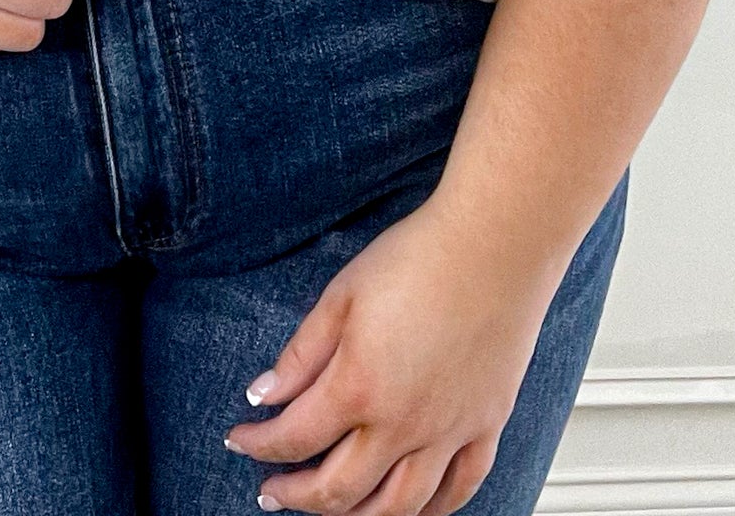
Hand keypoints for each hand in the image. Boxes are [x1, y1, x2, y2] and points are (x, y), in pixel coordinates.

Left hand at [223, 194, 564, 514]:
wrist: (493, 245)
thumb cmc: (418, 260)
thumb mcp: (341, 297)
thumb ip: (301, 355)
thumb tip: (264, 395)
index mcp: (360, 388)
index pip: (295, 438)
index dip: (259, 445)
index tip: (241, 439)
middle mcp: (404, 425)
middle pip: (339, 489)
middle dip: (296, 496)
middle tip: (273, 490)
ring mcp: (449, 433)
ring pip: (397, 507)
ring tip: (329, 508)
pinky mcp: (486, 427)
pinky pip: (458, 491)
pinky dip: (430, 511)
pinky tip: (409, 509)